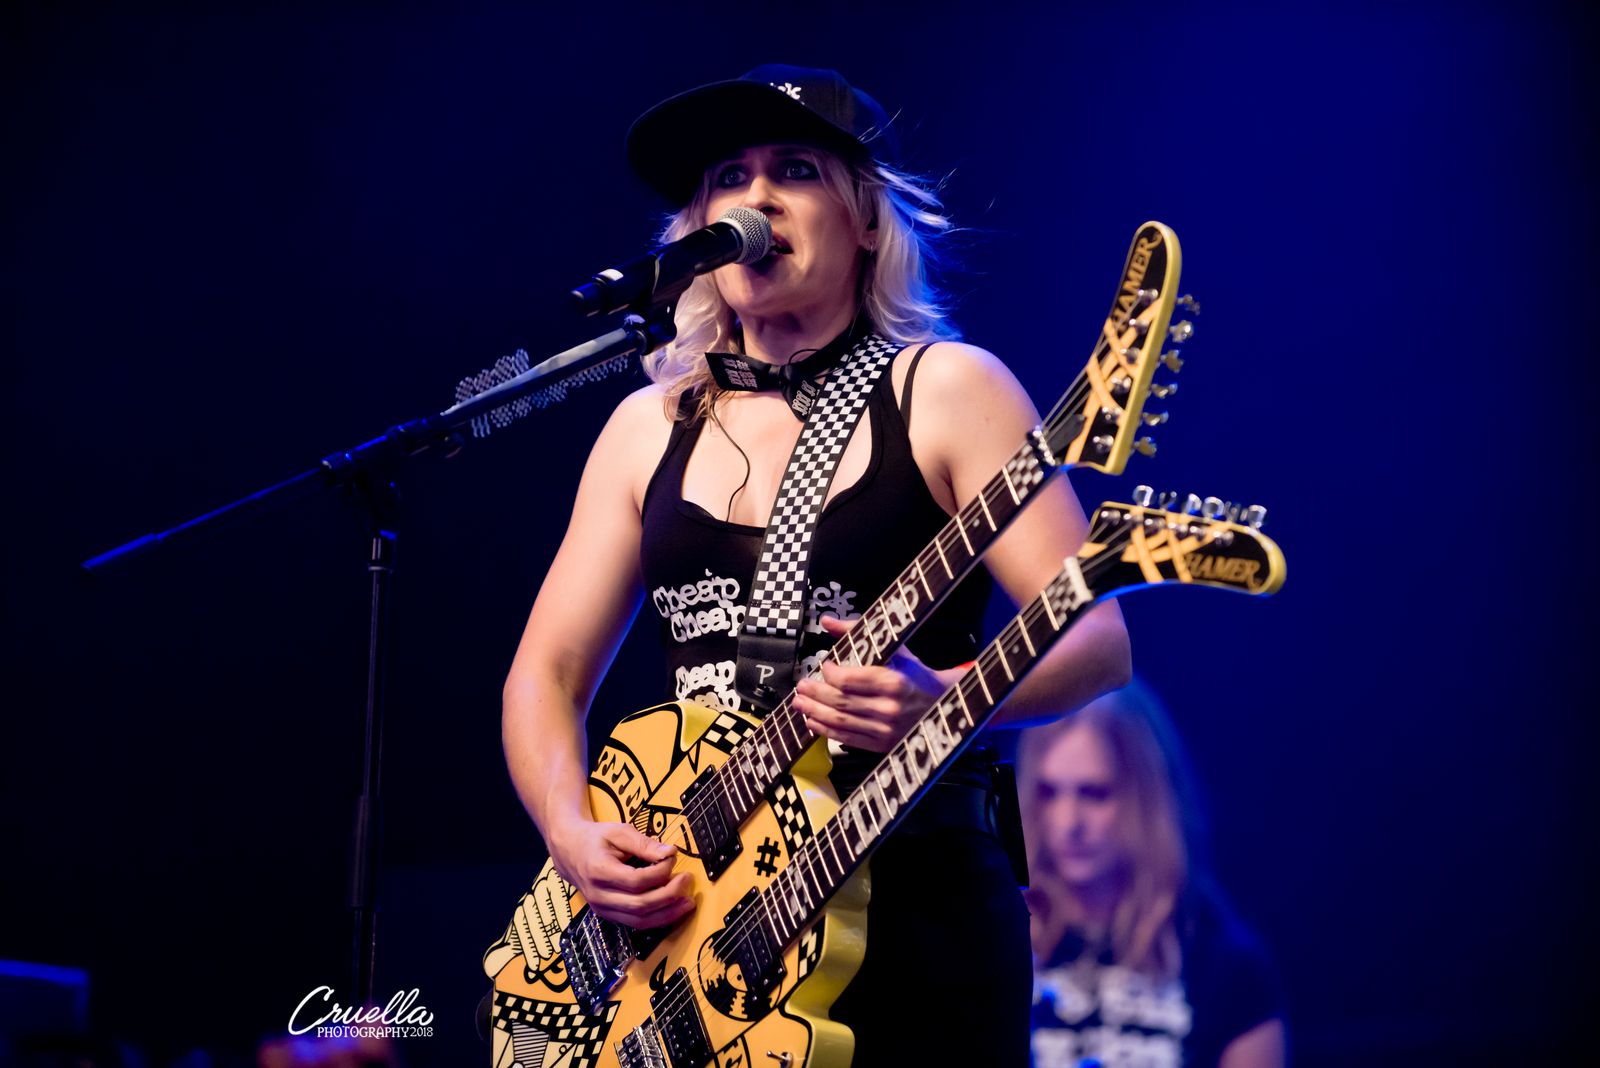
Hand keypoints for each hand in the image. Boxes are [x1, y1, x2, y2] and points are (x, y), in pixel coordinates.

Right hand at [546, 819, 693, 927]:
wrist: (570, 851)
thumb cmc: (596, 839)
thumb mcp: (619, 832)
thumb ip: (644, 843)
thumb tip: (671, 853)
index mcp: (598, 871)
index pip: (636, 881)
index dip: (659, 872)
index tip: (672, 858)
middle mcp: (598, 895)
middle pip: (640, 905)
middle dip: (669, 895)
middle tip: (688, 880)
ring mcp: (602, 909)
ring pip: (639, 921)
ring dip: (667, 914)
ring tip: (688, 902)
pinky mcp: (608, 915)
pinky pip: (636, 923)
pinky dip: (657, 919)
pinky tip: (673, 909)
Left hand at [794, 615, 955, 751]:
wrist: (941, 703)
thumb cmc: (914, 674)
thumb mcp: (894, 648)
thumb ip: (858, 632)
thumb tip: (826, 621)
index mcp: (894, 682)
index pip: (849, 680)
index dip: (830, 673)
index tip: (824, 665)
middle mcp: (889, 708)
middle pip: (840, 702)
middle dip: (815, 693)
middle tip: (801, 686)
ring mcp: (886, 730)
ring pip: (840, 722)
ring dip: (814, 712)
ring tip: (800, 703)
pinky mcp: (882, 745)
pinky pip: (847, 739)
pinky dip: (825, 730)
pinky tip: (812, 721)